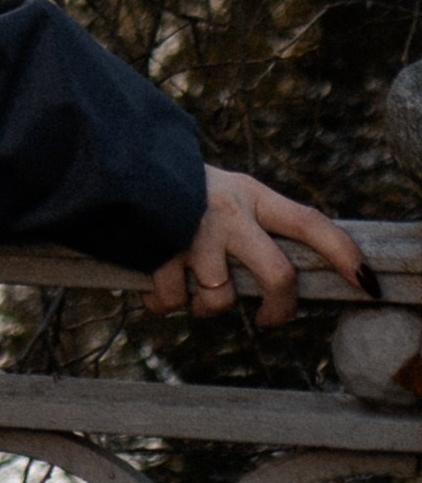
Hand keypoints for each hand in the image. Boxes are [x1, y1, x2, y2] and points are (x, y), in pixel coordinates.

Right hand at [147, 165, 373, 322]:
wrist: (117, 163)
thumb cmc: (182, 189)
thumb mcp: (227, 191)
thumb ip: (256, 223)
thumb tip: (285, 278)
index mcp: (251, 195)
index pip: (308, 223)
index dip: (342, 254)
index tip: (367, 283)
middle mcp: (229, 212)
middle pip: (277, 276)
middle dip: (278, 310)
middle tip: (267, 319)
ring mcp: (195, 232)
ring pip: (220, 300)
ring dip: (203, 306)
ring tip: (188, 286)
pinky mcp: (160, 249)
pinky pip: (172, 301)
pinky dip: (162, 302)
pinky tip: (154, 282)